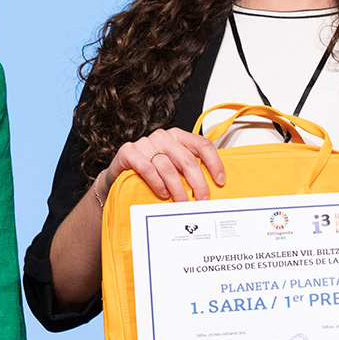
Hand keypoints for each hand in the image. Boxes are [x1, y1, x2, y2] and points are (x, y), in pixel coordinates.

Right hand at [99, 128, 224, 202]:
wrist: (119, 174)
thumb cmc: (149, 171)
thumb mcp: (172, 167)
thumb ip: (188, 171)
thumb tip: (210, 189)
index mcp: (178, 136)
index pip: (202, 145)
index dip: (214, 163)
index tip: (220, 181)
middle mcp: (163, 137)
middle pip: (187, 160)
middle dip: (197, 183)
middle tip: (202, 199)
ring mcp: (145, 143)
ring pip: (168, 167)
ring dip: (177, 189)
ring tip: (182, 202)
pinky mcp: (128, 152)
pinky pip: (147, 168)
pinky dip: (157, 183)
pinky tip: (163, 194)